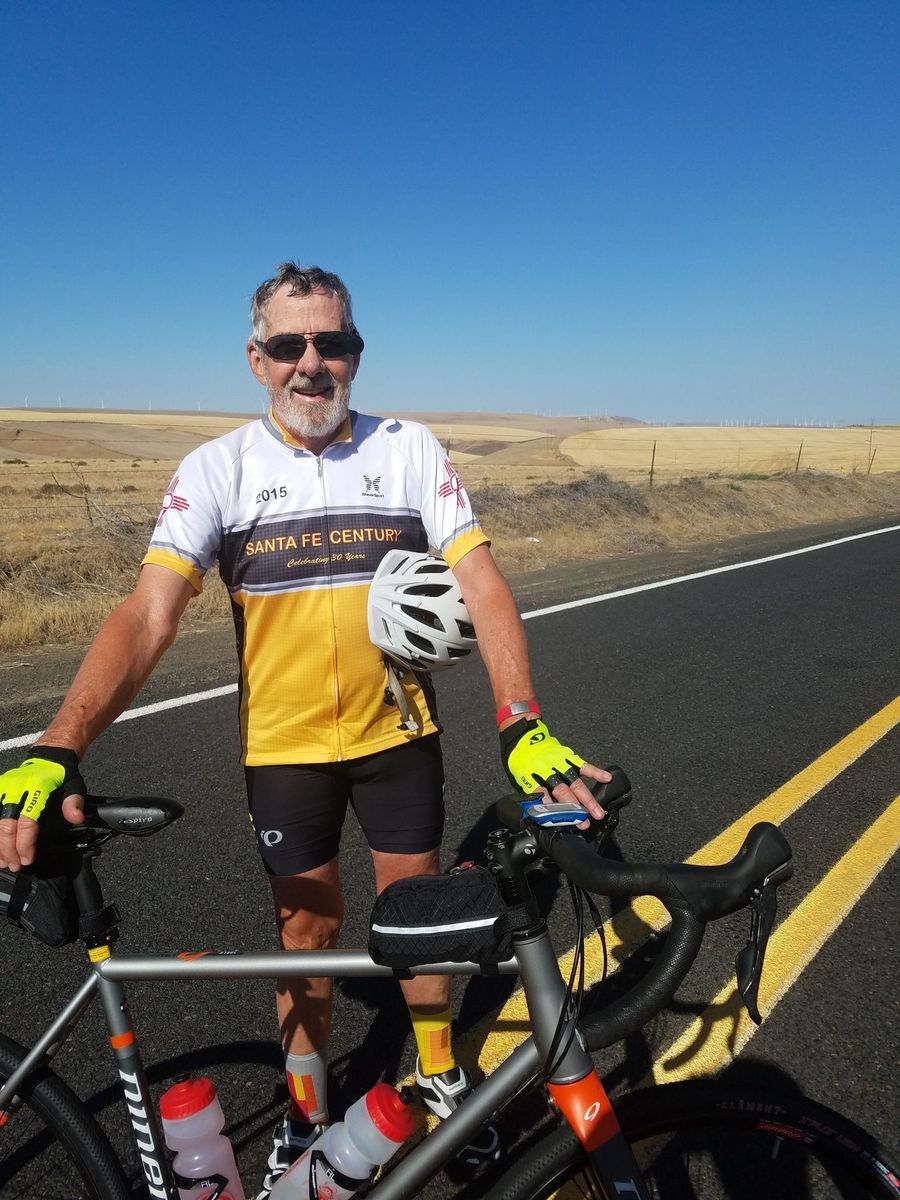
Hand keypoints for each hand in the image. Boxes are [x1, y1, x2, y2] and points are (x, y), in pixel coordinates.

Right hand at [0, 747, 85, 870]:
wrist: (47, 756)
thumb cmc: (61, 774)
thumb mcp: (74, 785)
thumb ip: (74, 802)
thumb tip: (76, 818)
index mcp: (36, 788)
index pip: (26, 822)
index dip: (25, 843)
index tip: (27, 859)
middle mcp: (15, 789)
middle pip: (6, 825)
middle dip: (8, 850)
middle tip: (14, 866)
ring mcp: (3, 790)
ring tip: (4, 862)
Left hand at [499, 719, 611, 822]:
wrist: (521, 737)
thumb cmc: (520, 760)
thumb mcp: (518, 780)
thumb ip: (531, 795)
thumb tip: (540, 813)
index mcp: (531, 778)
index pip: (543, 798)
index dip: (553, 811)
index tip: (562, 823)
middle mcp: (547, 771)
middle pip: (563, 793)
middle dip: (575, 810)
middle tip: (585, 823)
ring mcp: (559, 763)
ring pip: (576, 783)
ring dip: (588, 799)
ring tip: (598, 812)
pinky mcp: (567, 756)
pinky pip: (583, 765)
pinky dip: (595, 772)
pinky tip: (606, 779)